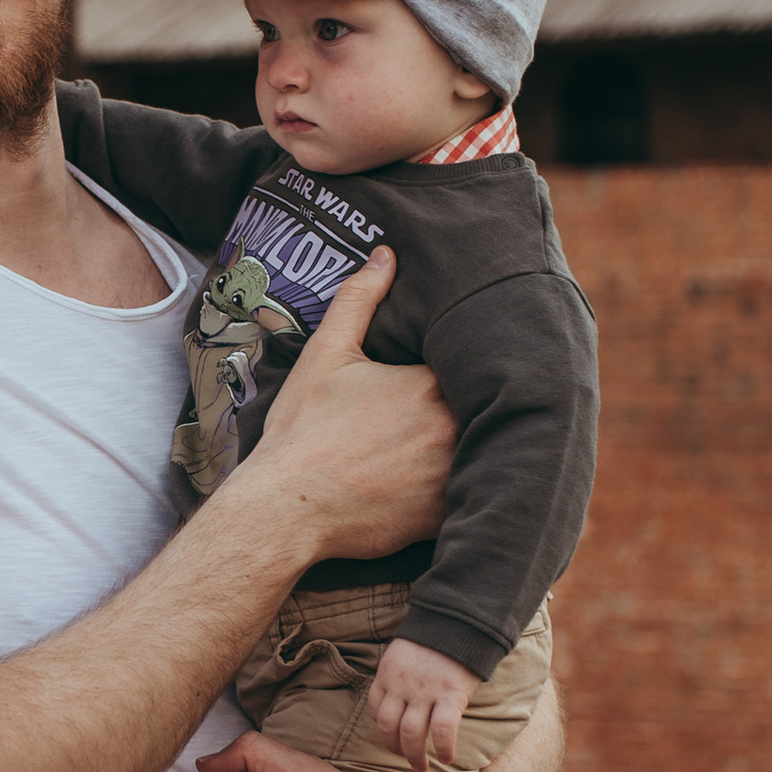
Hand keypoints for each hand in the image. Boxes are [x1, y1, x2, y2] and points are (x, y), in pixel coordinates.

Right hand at [215, 249, 454, 568]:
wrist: (284, 509)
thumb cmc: (302, 431)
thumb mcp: (325, 356)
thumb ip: (359, 300)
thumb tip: (385, 254)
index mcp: (430, 384)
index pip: (473, 365)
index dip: (467, 368)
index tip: (458, 370)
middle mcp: (452, 428)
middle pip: (486, 409)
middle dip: (476, 408)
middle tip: (450, 414)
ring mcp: (451, 475)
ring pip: (486, 454)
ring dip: (479, 448)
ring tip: (458, 447)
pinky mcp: (445, 516)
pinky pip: (473, 498)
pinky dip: (468, 492)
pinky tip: (446, 487)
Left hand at [367, 636, 478, 771]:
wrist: (461, 620)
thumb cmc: (435, 637)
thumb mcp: (405, 651)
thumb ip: (399, 674)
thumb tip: (401, 698)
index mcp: (387, 674)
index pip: (374, 708)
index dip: (382, 727)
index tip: (392, 735)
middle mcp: (402, 686)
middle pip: (388, 726)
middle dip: (394, 748)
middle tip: (404, 758)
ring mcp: (425, 692)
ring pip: (411, 734)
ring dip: (414, 756)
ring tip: (421, 766)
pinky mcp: (451, 695)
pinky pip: (443, 730)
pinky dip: (443, 748)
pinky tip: (447, 758)